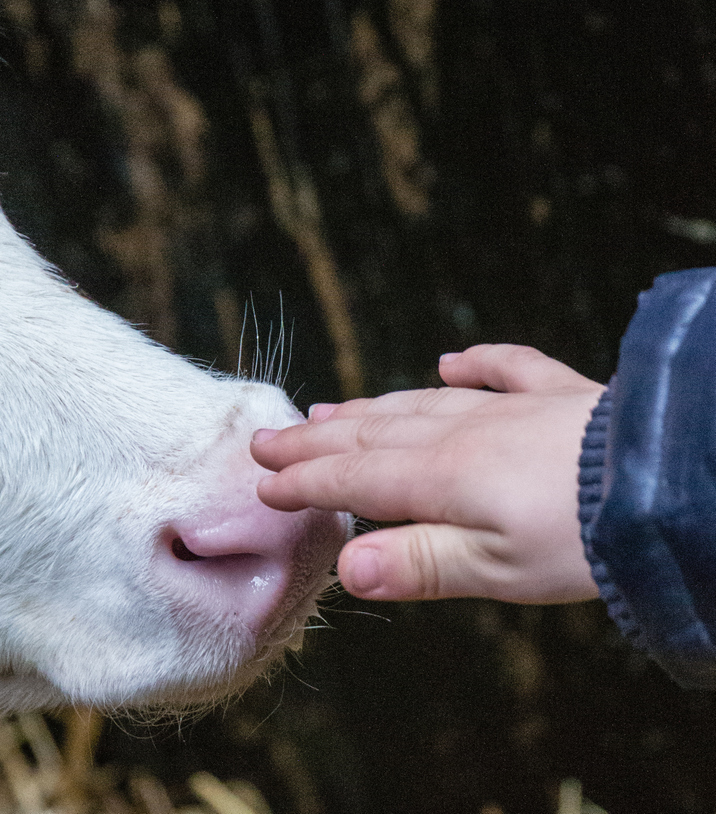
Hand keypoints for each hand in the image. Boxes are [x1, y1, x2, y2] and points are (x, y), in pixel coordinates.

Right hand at [251, 345, 604, 603]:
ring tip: (330, 409)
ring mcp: (509, 408)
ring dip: (368, 407)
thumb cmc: (583, 538)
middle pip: (371, 435)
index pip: (353, 480)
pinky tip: (451, 362)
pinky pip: (508, 369)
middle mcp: (461, 434)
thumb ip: (417, 563)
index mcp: (440, 478)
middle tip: (269, 439)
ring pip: (418, 403)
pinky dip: (475, 365)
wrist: (669, 483)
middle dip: (315, 440)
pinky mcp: (560, 396)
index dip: (304, 482)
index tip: (262, 484)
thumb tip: (344, 568)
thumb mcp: (496, 570)